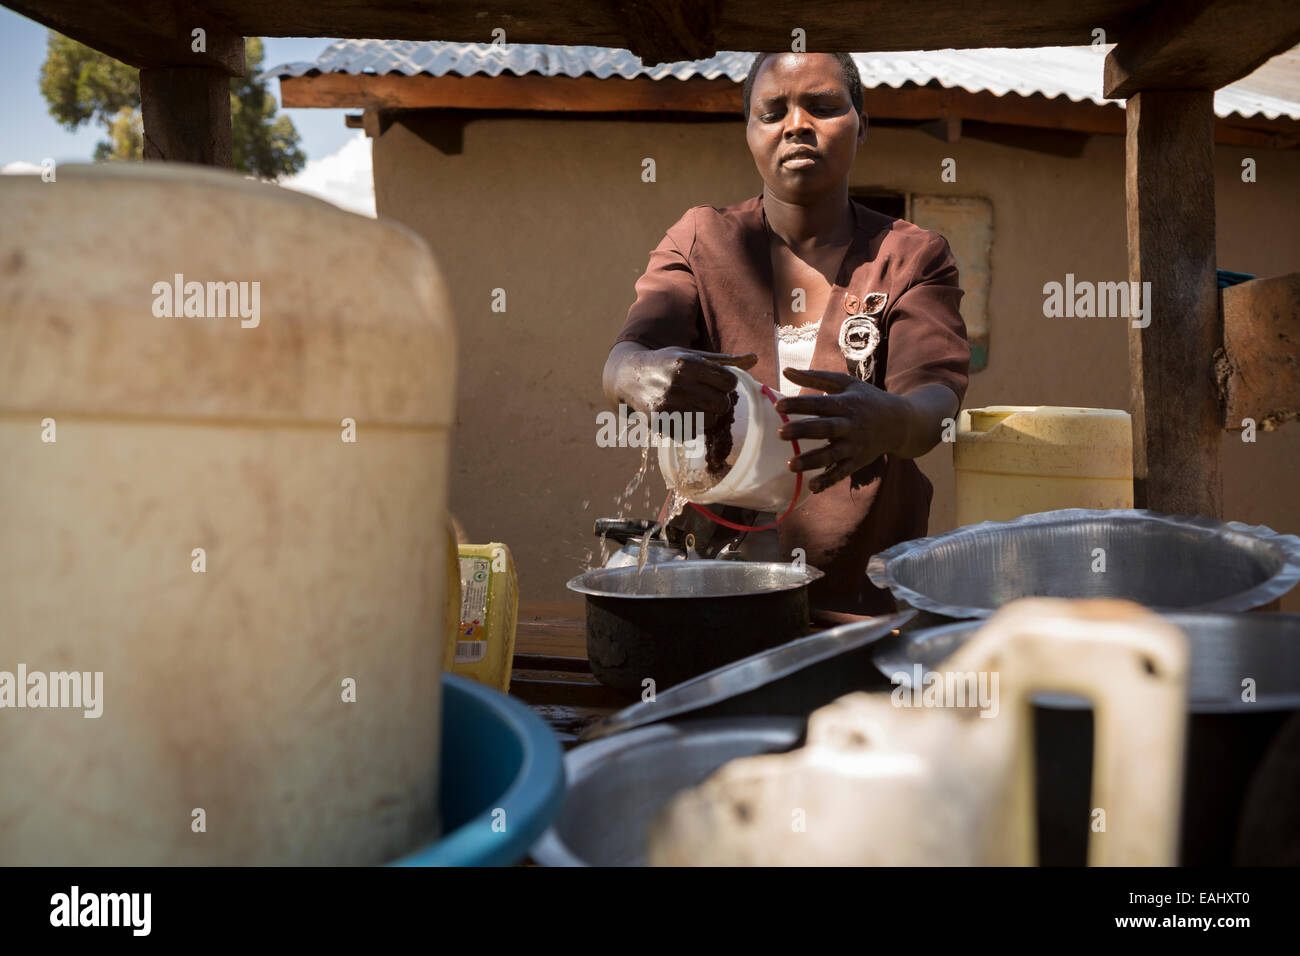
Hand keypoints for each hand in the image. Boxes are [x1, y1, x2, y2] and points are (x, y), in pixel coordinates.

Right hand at [621, 346, 757, 429]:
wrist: (629, 376)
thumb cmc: (667, 364)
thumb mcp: (693, 356)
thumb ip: (725, 361)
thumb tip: (755, 359)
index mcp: (688, 363)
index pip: (729, 381)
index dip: (726, 383)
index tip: (716, 382)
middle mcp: (677, 383)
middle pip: (721, 404)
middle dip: (719, 402)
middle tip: (708, 397)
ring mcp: (667, 404)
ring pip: (708, 421)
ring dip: (705, 416)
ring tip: (693, 405)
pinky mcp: (658, 421)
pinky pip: (690, 433)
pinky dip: (689, 427)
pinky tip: (679, 414)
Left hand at [773, 367, 907, 492]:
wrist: (899, 422)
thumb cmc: (866, 399)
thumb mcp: (845, 383)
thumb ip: (814, 377)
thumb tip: (785, 370)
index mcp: (845, 404)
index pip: (819, 403)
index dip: (799, 404)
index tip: (778, 406)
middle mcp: (850, 425)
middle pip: (824, 429)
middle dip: (803, 431)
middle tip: (780, 433)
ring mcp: (854, 445)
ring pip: (831, 455)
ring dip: (811, 461)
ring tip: (790, 465)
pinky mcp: (858, 461)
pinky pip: (841, 473)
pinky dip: (828, 481)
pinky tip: (811, 486)